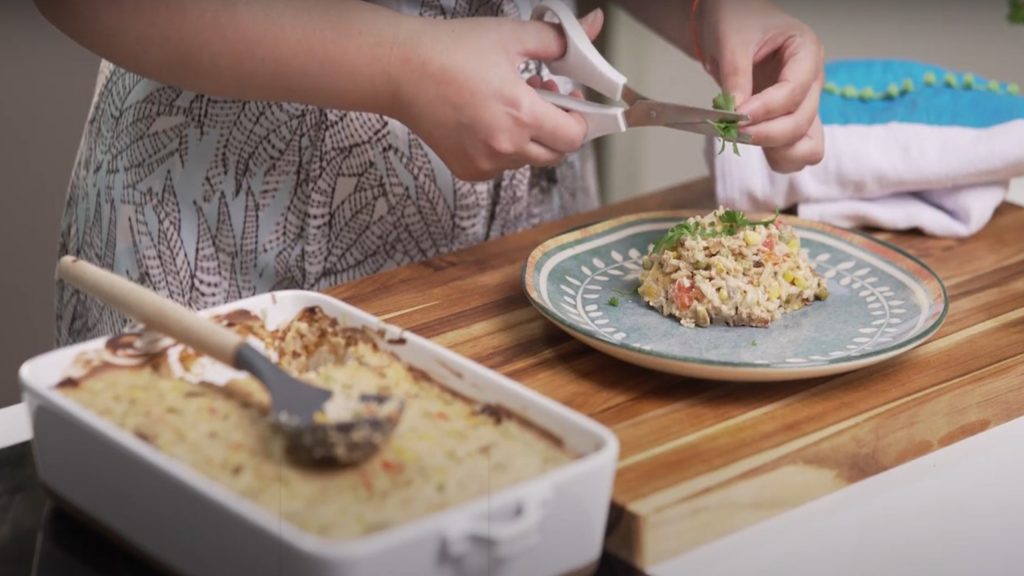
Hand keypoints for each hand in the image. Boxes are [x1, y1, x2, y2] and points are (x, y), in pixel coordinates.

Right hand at [387, 9, 603, 181]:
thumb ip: (558, 39)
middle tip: (545, 99)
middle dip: (558, 129)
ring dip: (530, 138)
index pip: (573, 137)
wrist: (401, 70)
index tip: (571, 102)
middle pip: (555, 155)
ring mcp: (485, 163)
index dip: (579, 120)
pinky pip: (502, 167)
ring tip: (512, 105)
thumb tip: (595, 26)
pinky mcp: (468, 169)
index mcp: (520, 114)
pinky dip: (505, 149)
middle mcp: (504, 146)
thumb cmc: (449, 51)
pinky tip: (490, 120)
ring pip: (527, 160)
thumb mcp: (511, 36)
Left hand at [698, 0, 824, 172]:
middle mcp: (812, 81)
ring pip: (807, 147)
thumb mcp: (731, 40)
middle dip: (766, 133)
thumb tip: (734, 116)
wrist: (732, 24)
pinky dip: (775, 156)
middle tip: (731, 131)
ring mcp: (804, 104)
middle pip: (802, 123)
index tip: (736, 116)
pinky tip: (749, 143)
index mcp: (806, 51)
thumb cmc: (737, 21)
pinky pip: (795, 152)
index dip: (765, 109)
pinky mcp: (789, 121)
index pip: (794, 91)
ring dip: (775, 151)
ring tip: (743, 138)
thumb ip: (735, 78)